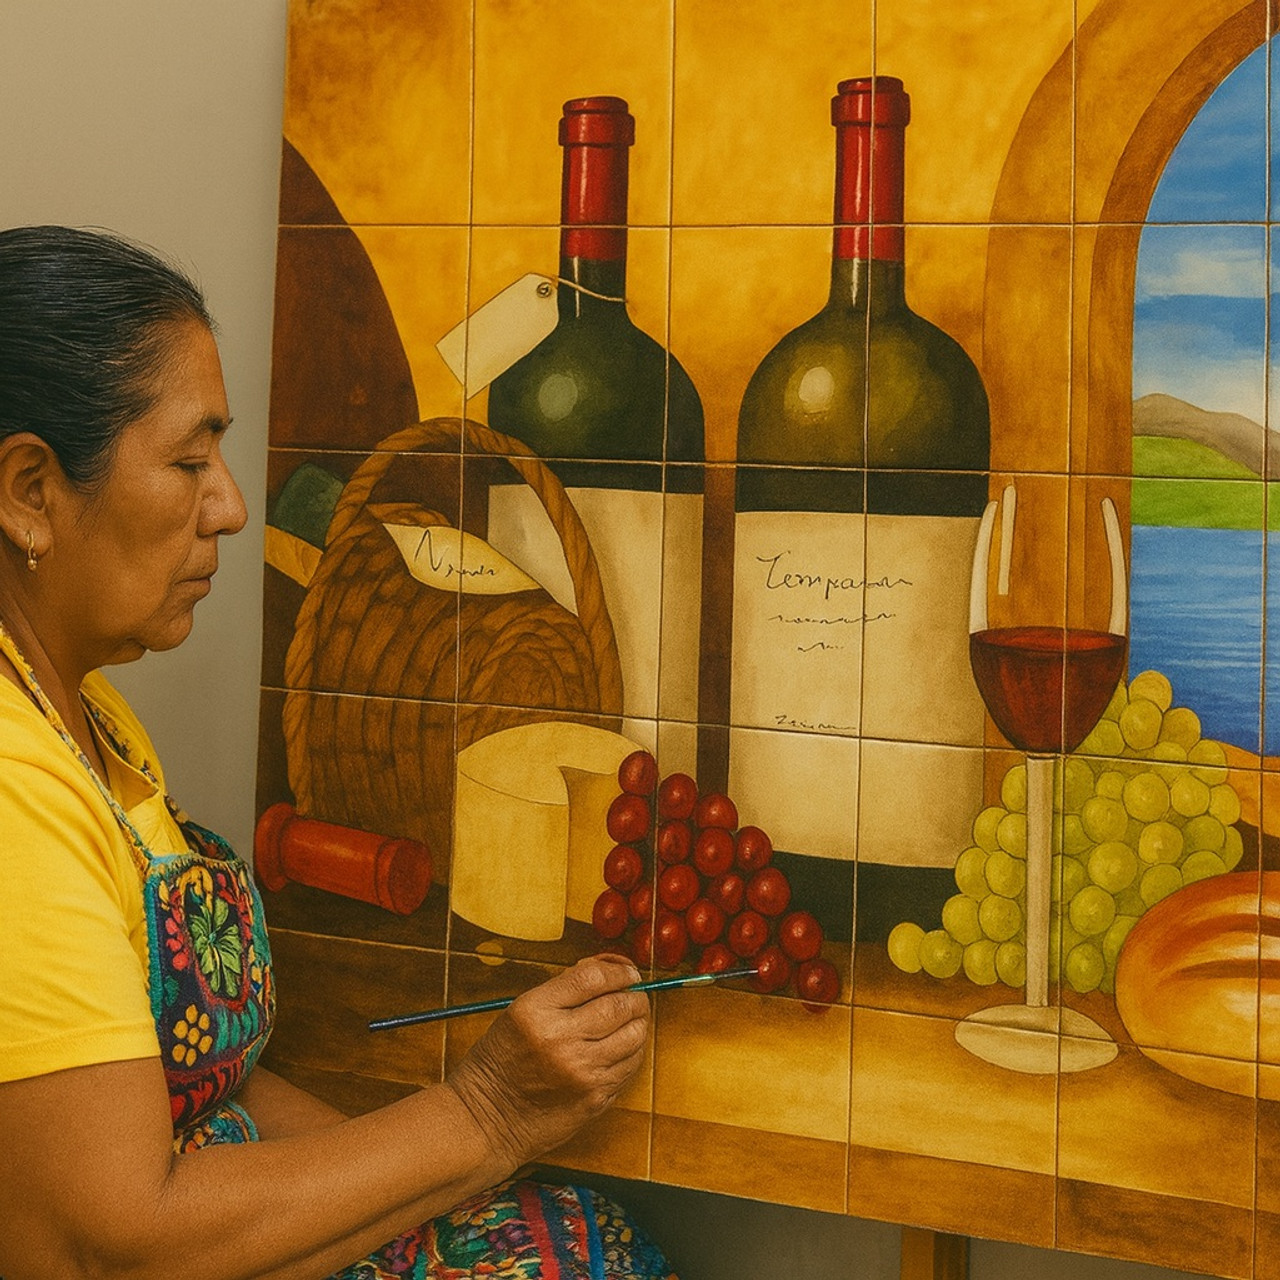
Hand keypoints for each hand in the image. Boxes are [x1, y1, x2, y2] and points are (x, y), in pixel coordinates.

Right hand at [445, 954, 648, 1168]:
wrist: (486, 1119)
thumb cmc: (500, 1062)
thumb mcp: (519, 1012)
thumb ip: (562, 991)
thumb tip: (608, 972)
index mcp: (536, 1011)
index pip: (592, 978)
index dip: (617, 970)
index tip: (627, 972)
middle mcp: (561, 1040)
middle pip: (619, 1005)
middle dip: (634, 996)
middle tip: (634, 995)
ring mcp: (581, 1072)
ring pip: (633, 1035)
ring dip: (638, 1023)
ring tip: (632, 1020)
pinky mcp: (595, 1097)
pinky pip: (630, 1066)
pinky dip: (633, 1051)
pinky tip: (623, 1047)